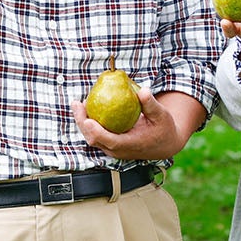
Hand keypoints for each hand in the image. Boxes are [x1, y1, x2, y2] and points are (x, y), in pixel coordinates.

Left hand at [73, 88, 197, 160]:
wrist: (164, 143)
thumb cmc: (163, 128)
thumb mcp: (161, 115)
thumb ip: (151, 104)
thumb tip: (143, 91)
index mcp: (130, 145)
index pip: (110, 142)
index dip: (97, 132)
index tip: (88, 119)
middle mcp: (118, 150)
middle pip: (94, 140)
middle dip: (82, 122)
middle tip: (77, 104)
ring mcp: (113, 149)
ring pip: (91, 138)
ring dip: (82, 122)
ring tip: (78, 104)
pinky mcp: (110, 145)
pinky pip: (95, 134)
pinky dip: (89, 122)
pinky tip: (87, 107)